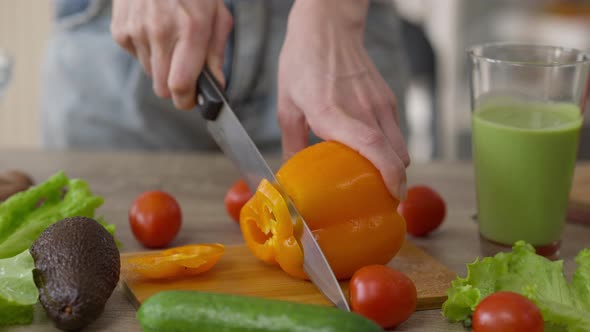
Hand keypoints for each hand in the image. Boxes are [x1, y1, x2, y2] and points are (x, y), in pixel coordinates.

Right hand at [111, 0, 232, 108]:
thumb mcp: (217, 15)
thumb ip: (216, 54)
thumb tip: (216, 86)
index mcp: (190, 30)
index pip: (180, 84)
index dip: (186, 100)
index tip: (192, 100)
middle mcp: (160, 32)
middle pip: (162, 88)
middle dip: (175, 88)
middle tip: (185, 75)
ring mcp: (136, 30)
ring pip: (150, 73)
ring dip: (161, 67)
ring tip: (171, 42)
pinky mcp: (120, 29)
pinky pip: (135, 56)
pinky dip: (146, 51)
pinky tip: (154, 31)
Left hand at [278, 0, 409, 199]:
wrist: (326, 27)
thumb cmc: (302, 62)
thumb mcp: (287, 104)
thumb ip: (292, 142)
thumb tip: (291, 169)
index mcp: (333, 113)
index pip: (373, 147)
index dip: (389, 175)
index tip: (393, 196)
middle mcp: (363, 109)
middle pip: (396, 155)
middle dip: (395, 181)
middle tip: (382, 197)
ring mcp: (379, 102)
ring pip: (401, 146)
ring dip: (394, 166)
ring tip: (379, 178)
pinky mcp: (386, 97)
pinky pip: (396, 131)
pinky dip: (391, 148)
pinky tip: (373, 151)